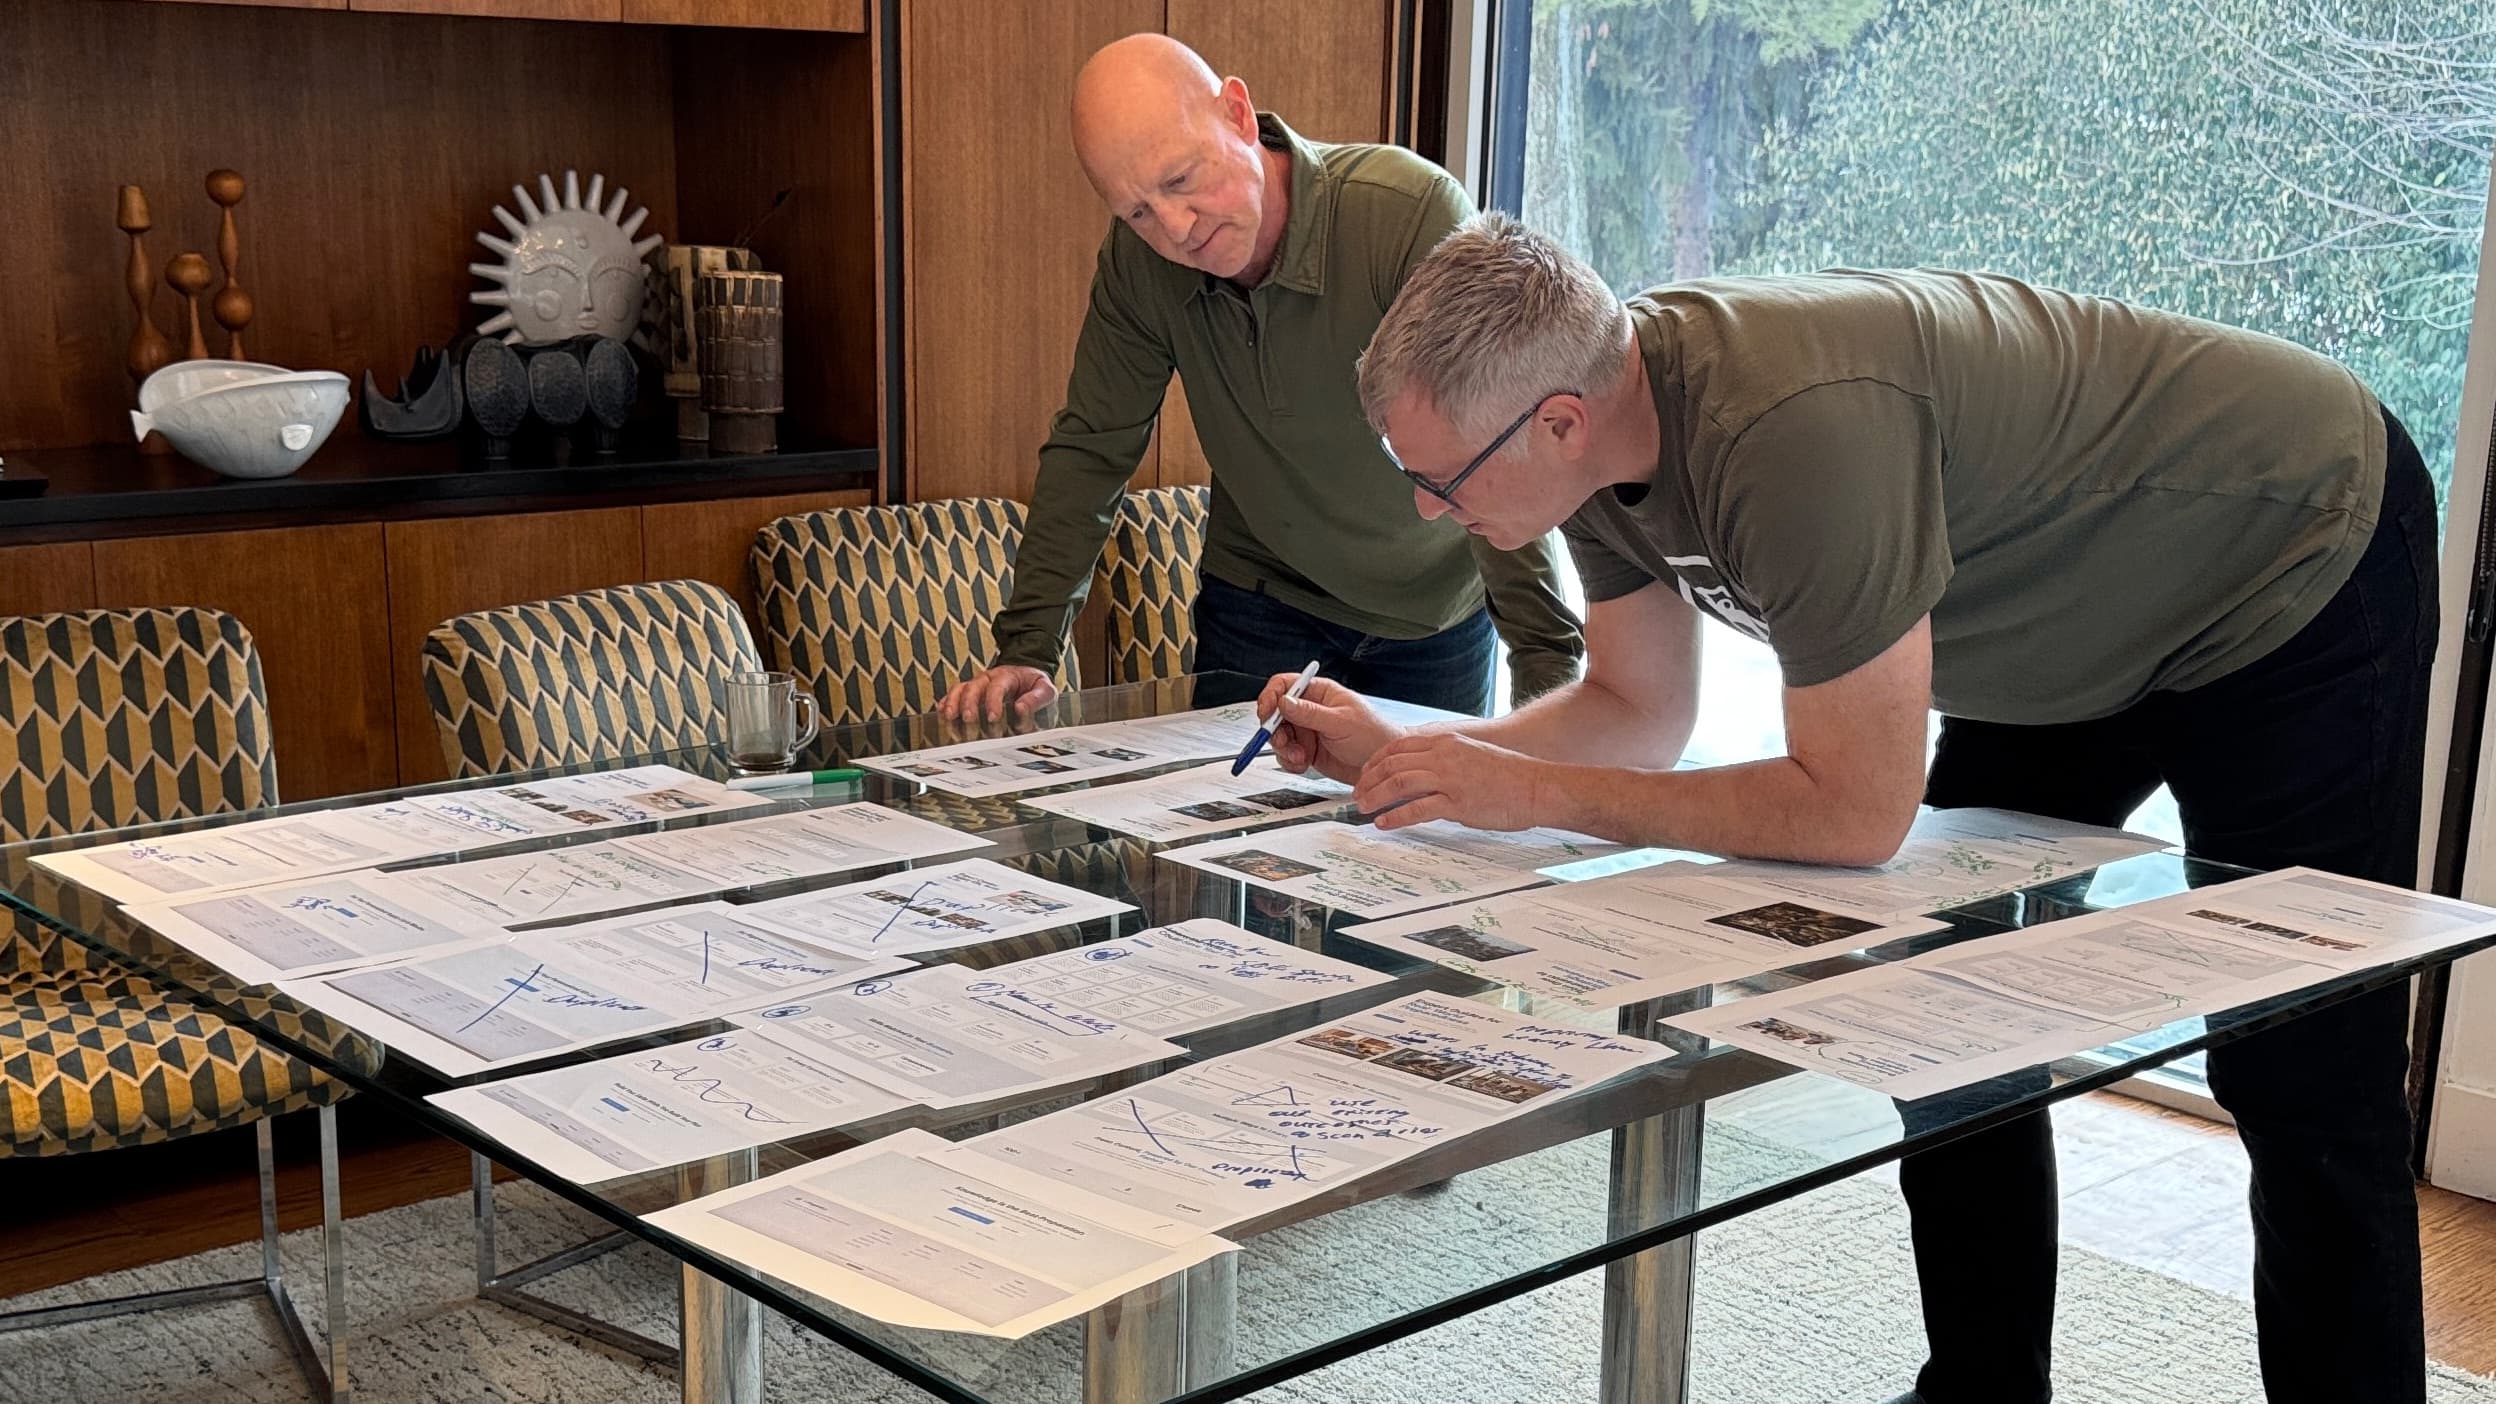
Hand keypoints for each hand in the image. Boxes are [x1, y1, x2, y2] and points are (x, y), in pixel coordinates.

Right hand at [938, 665, 1058, 723]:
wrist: (1028, 679)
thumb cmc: (1036, 686)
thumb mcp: (1046, 689)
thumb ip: (1037, 698)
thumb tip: (1021, 708)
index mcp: (1008, 676)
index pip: (997, 686)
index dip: (993, 702)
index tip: (992, 718)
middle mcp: (988, 679)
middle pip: (973, 687)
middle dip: (969, 704)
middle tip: (969, 721)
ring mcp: (977, 686)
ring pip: (960, 690)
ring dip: (953, 704)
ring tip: (950, 718)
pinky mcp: (970, 695)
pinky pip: (954, 696)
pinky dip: (946, 703)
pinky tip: (942, 714)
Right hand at [1261, 676, 1402, 782]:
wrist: (1382, 767)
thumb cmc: (1373, 735)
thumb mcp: (1341, 723)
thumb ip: (1310, 714)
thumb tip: (1284, 702)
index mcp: (1319, 693)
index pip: (1285, 685)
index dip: (1271, 697)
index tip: (1267, 713)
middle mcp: (1310, 710)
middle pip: (1276, 713)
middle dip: (1275, 730)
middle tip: (1284, 743)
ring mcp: (1307, 731)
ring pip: (1278, 737)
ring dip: (1284, 749)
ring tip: (1300, 757)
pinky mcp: (1307, 751)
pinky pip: (1286, 755)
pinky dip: (1290, 762)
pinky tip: (1303, 764)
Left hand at [1355, 731, 1555, 831]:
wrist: (1537, 786)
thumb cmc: (1509, 775)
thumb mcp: (1471, 755)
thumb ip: (1445, 759)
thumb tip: (1422, 771)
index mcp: (1446, 742)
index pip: (1398, 746)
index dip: (1375, 761)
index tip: (1364, 773)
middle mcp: (1444, 755)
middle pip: (1393, 763)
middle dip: (1369, 780)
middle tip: (1357, 794)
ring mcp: (1450, 778)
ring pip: (1400, 783)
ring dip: (1376, 796)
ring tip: (1363, 808)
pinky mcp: (1458, 802)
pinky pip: (1418, 808)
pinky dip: (1396, 816)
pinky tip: (1384, 823)